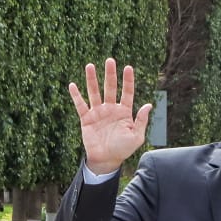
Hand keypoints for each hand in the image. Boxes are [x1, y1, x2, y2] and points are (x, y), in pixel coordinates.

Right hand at [67, 58, 151, 175]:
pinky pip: (80, 105)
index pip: (127, 93)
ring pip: (94, 92)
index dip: (128, 81)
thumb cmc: (123, 149)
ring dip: (92, 79)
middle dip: (110, 74)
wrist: (107, 160)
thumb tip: (148, 105)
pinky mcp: (86, 118)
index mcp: (124, 112)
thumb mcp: (137, 136)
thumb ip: (141, 120)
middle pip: (110, 88)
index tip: (128, 68)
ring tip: (90, 66)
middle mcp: (110, 109)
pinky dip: (76, 96)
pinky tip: (73, 85)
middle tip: (110, 60)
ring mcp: (98, 112)